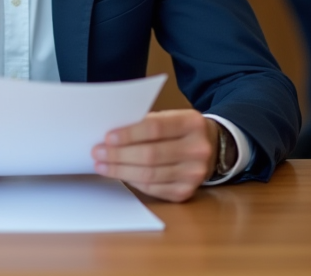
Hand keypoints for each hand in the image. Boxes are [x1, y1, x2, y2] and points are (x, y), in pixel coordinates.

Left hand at [91, 109, 220, 202]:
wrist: (212, 148)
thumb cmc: (181, 130)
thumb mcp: (171, 118)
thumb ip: (147, 123)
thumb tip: (112, 135)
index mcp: (192, 123)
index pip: (155, 128)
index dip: (129, 134)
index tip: (107, 137)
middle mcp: (197, 149)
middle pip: (150, 155)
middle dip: (119, 155)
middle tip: (98, 153)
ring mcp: (194, 174)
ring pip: (150, 175)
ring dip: (120, 171)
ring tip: (102, 165)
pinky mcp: (186, 192)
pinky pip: (153, 189)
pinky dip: (133, 182)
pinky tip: (120, 175)